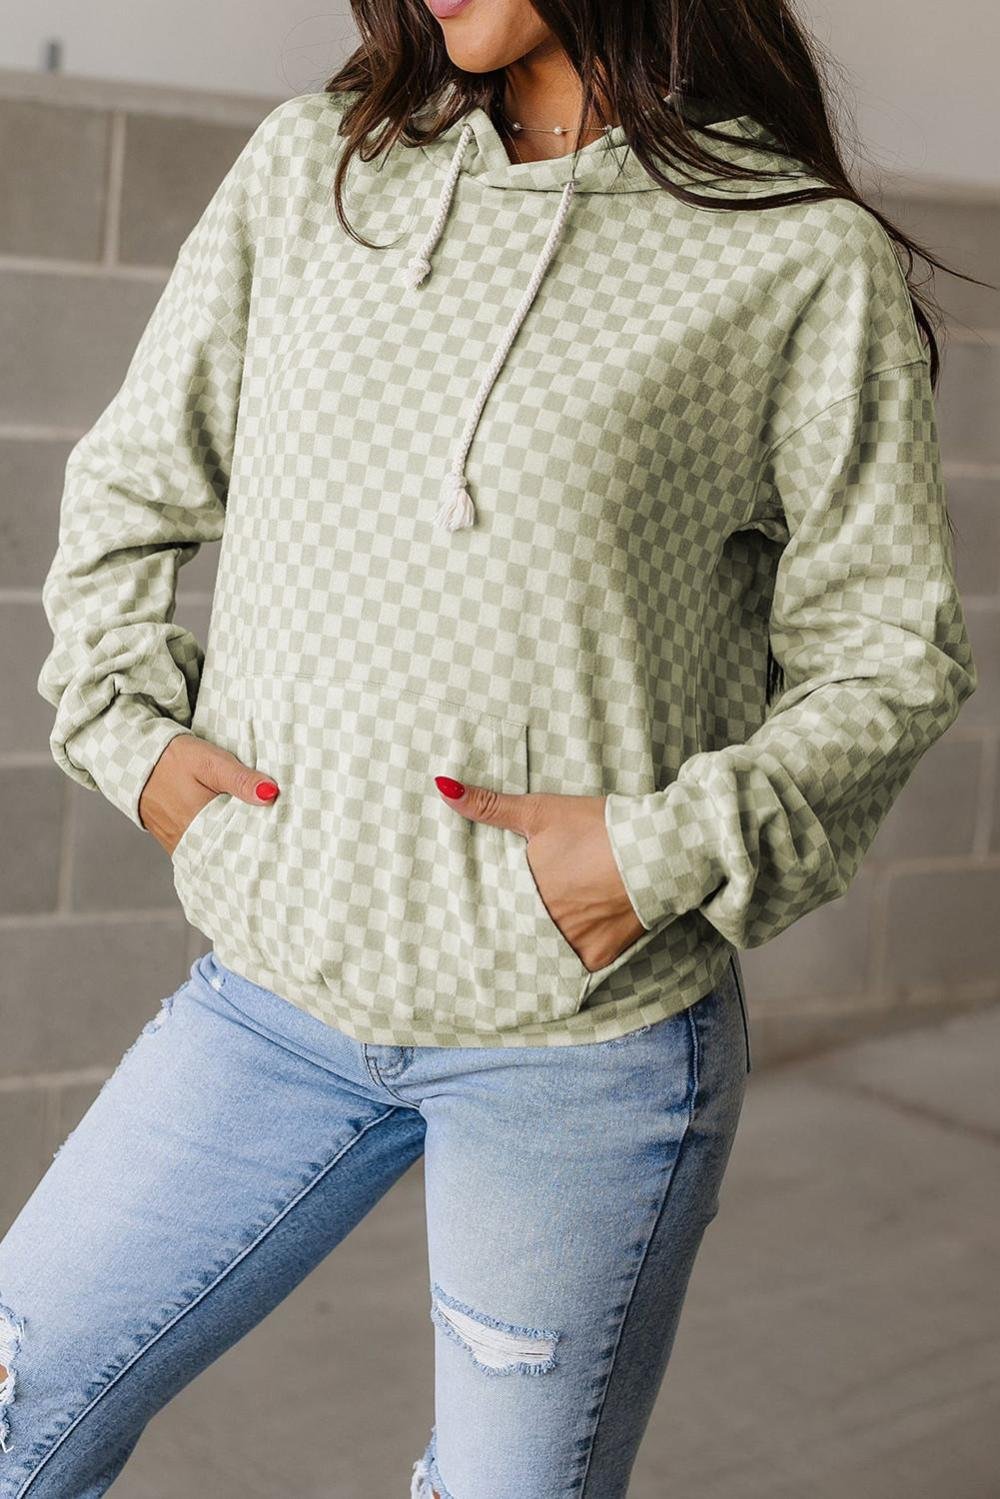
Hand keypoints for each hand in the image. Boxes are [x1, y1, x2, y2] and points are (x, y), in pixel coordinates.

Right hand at [138, 733, 279, 856]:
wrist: (136, 759)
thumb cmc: (173, 758)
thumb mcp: (209, 762)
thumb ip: (240, 779)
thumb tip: (271, 794)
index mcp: (201, 823)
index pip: (242, 841)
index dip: (265, 837)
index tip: (287, 832)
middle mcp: (190, 841)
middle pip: (231, 851)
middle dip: (254, 846)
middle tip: (281, 839)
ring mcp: (181, 844)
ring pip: (218, 852)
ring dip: (238, 845)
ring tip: (265, 840)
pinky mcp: (176, 842)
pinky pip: (204, 849)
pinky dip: (221, 844)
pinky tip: (238, 838)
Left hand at [434, 776, 644, 972]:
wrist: (659, 848)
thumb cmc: (596, 826)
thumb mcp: (540, 811)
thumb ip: (490, 805)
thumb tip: (443, 788)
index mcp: (525, 892)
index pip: (494, 910)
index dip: (490, 909)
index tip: (481, 914)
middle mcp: (545, 924)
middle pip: (519, 932)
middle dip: (514, 928)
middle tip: (517, 923)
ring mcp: (573, 943)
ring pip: (545, 950)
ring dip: (541, 943)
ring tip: (545, 932)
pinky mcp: (600, 956)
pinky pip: (576, 964)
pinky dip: (572, 955)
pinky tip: (570, 942)